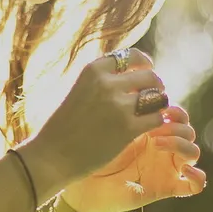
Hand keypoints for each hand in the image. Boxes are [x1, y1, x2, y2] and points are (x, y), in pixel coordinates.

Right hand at [21, 49, 169, 190]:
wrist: (52, 155)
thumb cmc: (64, 125)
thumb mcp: (79, 90)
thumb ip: (102, 80)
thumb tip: (132, 74)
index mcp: (94, 70)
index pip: (131, 56)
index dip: (144, 63)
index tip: (147, 70)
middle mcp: (107, 83)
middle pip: (149, 76)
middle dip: (156, 86)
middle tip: (154, 97)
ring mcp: (118, 105)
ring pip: (157, 96)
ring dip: (159, 104)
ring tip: (154, 112)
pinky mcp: (127, 128)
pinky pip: (156, 118)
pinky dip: (157, 122)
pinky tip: (150, 128)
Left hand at [61, 104, 205, 211]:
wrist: (76, 179)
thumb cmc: (84, 146)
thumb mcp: (102, 117)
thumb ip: (120, 95)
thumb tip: (131, 67)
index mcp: (148, 125)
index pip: (171, 108)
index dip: (165, 101)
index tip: (143, 99)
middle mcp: (160, 143)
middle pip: (185, 125)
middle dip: (174, 119)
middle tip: (152, 121)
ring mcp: (165, 165)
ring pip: (193, 149)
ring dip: (181, 142)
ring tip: (157, 142)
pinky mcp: (167, 187)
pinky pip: (194, 185)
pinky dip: (197, 178)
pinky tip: (183, 172)